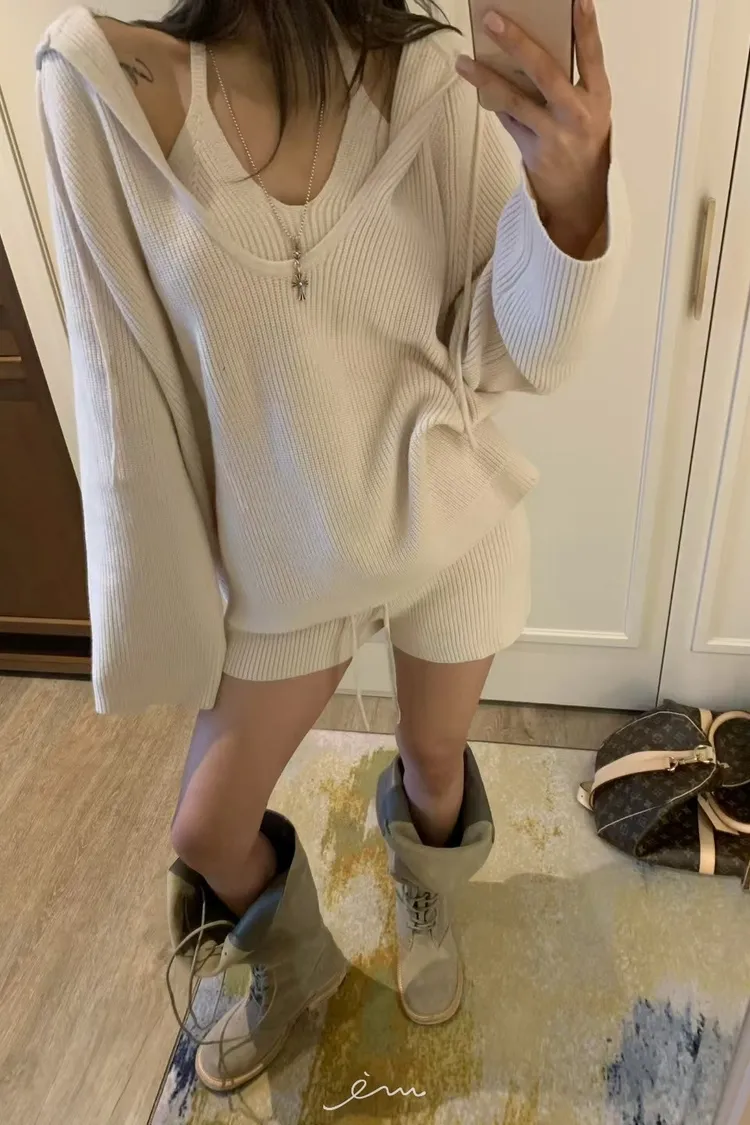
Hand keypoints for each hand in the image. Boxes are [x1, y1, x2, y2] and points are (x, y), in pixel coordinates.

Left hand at [456, 0, 611, 257]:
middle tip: (493, 20)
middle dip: (517, 42)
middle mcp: (578, 113)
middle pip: (544, 71)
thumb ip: (569, 82)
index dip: (586, 26)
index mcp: (598, 96)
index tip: (578, 0)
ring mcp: (555, 134)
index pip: (592, 54)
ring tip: (463, 62)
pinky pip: (509, 120)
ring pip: (514, 99)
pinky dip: (496, 104)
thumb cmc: (584, 142)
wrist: (581, 196)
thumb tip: (528, 52)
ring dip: (485, 78)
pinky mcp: (535, 151)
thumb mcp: (590, 109)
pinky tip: (481, 89)